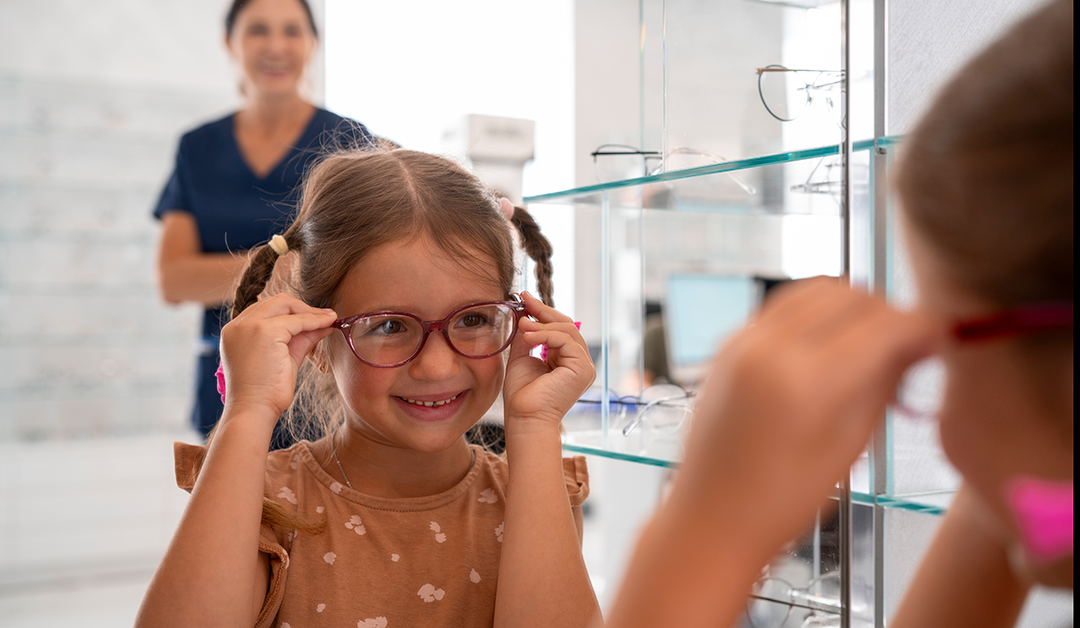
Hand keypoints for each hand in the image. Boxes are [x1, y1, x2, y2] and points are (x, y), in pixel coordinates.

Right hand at [219, 293, 337, 421]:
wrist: (254, 410)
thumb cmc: (266, 392)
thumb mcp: (284, 358)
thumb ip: (300, 339)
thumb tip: (322, 324)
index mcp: (236, 331)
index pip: (266, 310)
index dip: (292, 312)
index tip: (315, 317)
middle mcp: (239, 325)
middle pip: (275, 301)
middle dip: (302, 307)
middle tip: (325, 316)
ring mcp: (249, 326)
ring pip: (286, 305)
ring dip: (310, 312)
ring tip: (329, 319)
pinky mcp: (265, 332)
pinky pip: (296, 320)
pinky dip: (314, 320)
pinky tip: (328, 324)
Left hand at [502, 292, 595, 428]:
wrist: (524, 418)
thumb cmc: (522, 395)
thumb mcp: (522, 356)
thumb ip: (526, 336)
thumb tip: (525, 313)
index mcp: (566, 360)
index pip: (559, 329)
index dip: (542, 312)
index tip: (524, 298)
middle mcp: (579, 362)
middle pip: (567, 325)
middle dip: (543, 311)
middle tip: (523, 300)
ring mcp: (584, 366)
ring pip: (568, 330)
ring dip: (542, 323)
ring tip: (521, 325)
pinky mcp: (583, 370)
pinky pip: (566, 341)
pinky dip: (546, 334)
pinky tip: (528, 335)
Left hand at [671, 278, 940, 554]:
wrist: (711, 516)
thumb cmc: (781, 500)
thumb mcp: (851, 445)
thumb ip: (886, 382)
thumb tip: (919, 342)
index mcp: (805, 379)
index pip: (884, 324)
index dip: (923, 327)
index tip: (940, 339)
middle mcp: (769, 347)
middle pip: (851, 295)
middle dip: (888, 314)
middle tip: (906, 347)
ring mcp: (743, 340)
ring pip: (816, 289)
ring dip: (851, 307)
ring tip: (868, 346)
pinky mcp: (729, 343)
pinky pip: (784, 305)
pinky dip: (816, 313)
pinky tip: (830, 346)